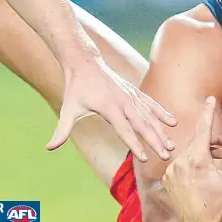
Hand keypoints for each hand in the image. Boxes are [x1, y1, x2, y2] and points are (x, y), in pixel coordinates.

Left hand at [46, 56, 176, 161]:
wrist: (85, 62)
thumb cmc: (76, 88)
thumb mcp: (68, 109)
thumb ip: (61, 130)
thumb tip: (49, 148)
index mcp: (109, 107)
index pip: (124, 130)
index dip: (134, 144)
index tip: (144, 159)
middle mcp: (123, 101)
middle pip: (142, 124)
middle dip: (155, 140)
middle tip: (166, 155)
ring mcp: (131, 96)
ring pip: (150, 115)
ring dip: (162, 131)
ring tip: (172, 145)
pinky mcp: (134, 92)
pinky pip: (151, 104)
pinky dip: (162, 113)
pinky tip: (172, 123)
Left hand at [161, 96, 221, 221]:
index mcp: (198, 160)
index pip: (203, 129)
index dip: (207, 112)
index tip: (209, 99)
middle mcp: (181, 162)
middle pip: (197, 143)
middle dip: (211, 142)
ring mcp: (171, 171)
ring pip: (188, 154)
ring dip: (201, 154)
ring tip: (216, 163)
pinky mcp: (166, 180)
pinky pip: (180, 165)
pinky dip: (190, 165)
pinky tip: (201, 176)